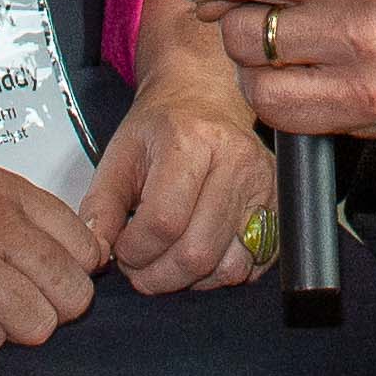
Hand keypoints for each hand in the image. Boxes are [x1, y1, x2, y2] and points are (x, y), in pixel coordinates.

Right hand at [0, 158, 108, 350]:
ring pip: (36, 324)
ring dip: (12, 327)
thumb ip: (22, 214)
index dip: (72, 272)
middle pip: (71, 292)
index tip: (47, 278)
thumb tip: (84, 257)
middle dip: (51, 307)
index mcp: (6, 190)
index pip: (85, 246)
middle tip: (15, 302)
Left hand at [85, 48, 275, 294]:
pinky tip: (198, 254)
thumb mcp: (119, 153)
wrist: (206, 96)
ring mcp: (263, 184)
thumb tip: (96, 249)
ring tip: (167, 260)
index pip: (163, 222)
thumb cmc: (163, 125)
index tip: (121, 249)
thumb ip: (101, 203)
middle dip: (159, 275)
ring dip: (190, 279)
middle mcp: (235, 161)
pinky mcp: (278, 203)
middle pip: (197, 251)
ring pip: (229, 266)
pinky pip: (253, 262)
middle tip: (139, 267)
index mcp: (191, 141)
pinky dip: (220, 273)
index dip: (134, 251)